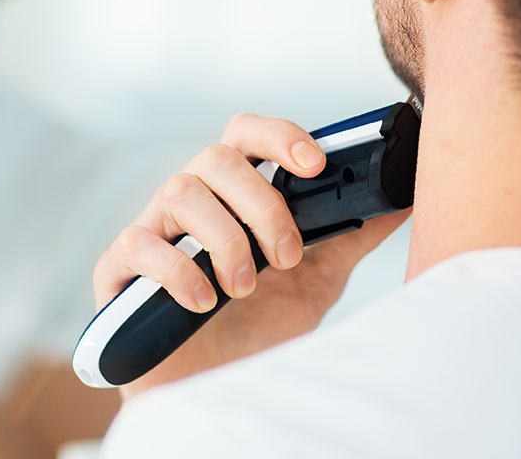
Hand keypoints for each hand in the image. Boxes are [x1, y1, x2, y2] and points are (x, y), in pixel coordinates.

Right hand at [94, 114, 409, 397]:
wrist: (212, 385)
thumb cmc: (257, 326)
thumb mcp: (314, 279)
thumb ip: (348, 236)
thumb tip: (400, 199)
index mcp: (234, 193)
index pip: (246, 135)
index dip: (279, 136)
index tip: (315, 165)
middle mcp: (192, 200)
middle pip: (216, 157)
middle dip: (261, 204)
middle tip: (288, 256)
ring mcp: (153, 228)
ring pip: (180, 191)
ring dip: (225, 239)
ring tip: (244, 288)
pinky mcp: (120, 266)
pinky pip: (138, 243)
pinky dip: (176, 270)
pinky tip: (203, 302)